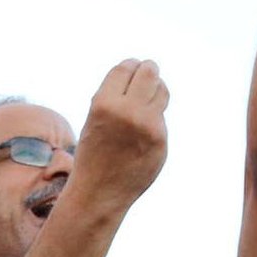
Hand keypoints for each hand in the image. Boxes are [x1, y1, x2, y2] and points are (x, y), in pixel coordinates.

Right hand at [69, 58, 168, 212]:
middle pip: (149, 72)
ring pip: (162, 91)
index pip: (125, 68)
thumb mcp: (94, 118)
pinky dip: (154, 117)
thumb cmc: (94, 153)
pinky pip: (161, 116)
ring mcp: (148, 126)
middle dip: (149, 69)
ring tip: (147, 96)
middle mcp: (128, 112)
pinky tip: (143, 130)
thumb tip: (140, 72)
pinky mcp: (161, 140)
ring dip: (156, 88)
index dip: (130, 65)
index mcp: (104, 104)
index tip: (133, 67)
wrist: (99, 192)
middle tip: (148, 72)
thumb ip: (115, 96)